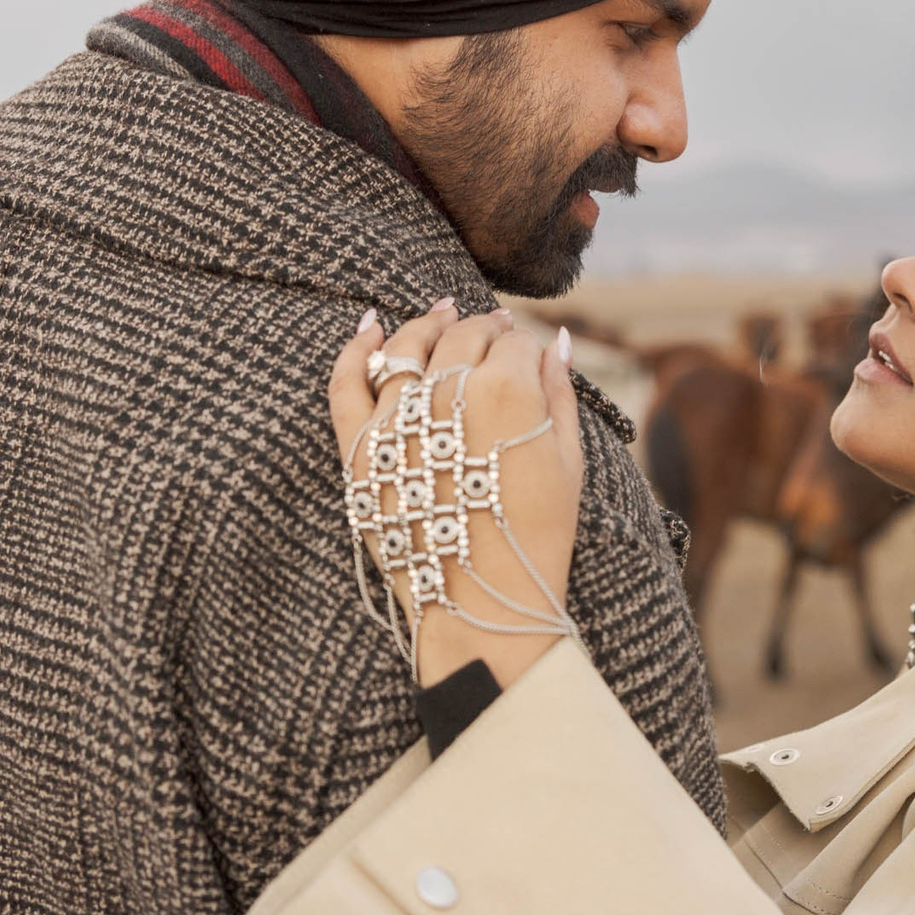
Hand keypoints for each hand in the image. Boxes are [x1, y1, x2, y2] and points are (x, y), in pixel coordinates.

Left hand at [330, 300, 582, 687]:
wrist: (484, 603)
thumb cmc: (538, 536)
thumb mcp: (568, 461)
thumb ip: (559, 392)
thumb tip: (553, 340)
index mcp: (508, 391)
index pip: (514, 342)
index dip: (524, 346)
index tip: (528, 356)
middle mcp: (449, 393)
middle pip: (464, 334)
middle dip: (484, 327)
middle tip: (494, 330)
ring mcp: (397, 419)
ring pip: (408, 345)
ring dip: (428, 321)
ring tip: (442, 311)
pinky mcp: (359, 448)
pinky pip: (347, 382)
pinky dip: (355, 347)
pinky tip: (369, 324)